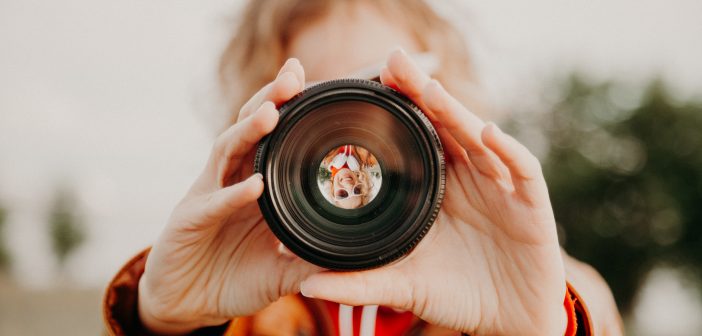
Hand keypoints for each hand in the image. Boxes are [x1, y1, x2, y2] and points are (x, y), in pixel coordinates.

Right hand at [138, 59, 320, 333]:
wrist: (188, 303)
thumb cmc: (235, 277)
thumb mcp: (283, 269)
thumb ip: (313, 257)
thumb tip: (357, 255)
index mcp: (253, 183)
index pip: (271, 136)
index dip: (288, 109)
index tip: (313, 82)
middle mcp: (229, 180)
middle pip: (248, 129)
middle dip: (269, 100)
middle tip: (294, 75)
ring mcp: (207, 196)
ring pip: (226, 152)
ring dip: (248, 132)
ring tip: (272, 113)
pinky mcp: (189, 221)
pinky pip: (213, 203)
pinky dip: (234, 194)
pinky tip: (255, 184)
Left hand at [299, 50, 566, 334]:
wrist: (508, 320)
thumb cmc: (457, 294)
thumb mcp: (405, 285)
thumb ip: (359, 282)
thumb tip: (305, 285)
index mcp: (437, 188)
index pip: (416, 140)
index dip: (396, 113)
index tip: (365, 86)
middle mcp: (468, 178)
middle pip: (445, 127)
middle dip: (420, 94)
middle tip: (393, 62)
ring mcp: (500, 187)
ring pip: (478, 140)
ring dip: (456, 112)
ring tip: (430, 88)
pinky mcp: (532, 205)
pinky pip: (522, 170)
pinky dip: (508, 151)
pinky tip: (488, 133)